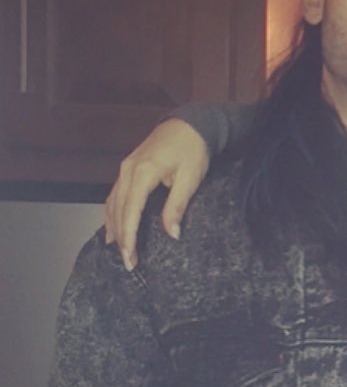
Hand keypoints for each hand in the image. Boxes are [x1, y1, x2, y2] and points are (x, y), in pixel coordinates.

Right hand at [104, 118, 209, 270]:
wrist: (189, 124)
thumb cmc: (193, 149)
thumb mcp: (190, 179)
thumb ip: (177, 206)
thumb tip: (171, 234)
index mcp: (142, 173)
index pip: (130, 211)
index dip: (129, 236)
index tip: (131, 257)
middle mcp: (128, 171)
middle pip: (118, 210)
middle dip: (121, 238)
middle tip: (128, 263)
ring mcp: (125, 169)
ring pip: (113, 203)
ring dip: (115, 228)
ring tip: (119, 251)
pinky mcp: (129, 169)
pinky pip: (116, 195)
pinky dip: (113, 213)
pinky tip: (113, 228)